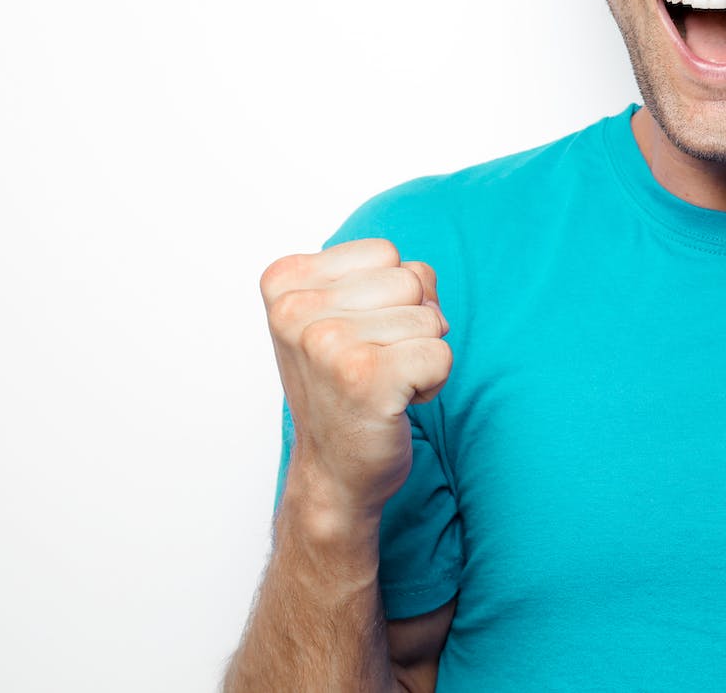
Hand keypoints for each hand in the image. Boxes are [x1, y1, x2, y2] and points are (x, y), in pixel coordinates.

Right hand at [260, 237, 452, 516]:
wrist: (331, 473)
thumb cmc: (342, 387)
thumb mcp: (341, 315)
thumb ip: (381, 277)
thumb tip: (425, 287)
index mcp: (284, 283)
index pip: (385, 253)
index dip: (390, 296)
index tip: (358, 336)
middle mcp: (295, 310)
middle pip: (411, 280)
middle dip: (411, 323)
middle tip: (375, 364)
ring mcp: (326, 344)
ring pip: (430, 318)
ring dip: (421, 354)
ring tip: (382, 384)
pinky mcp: (365, 378)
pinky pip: (441, 354)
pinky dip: (433, 381)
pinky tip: (396, 403)